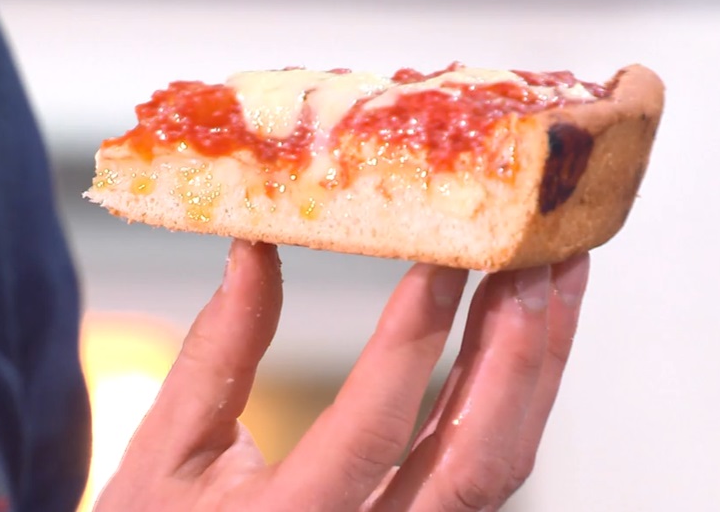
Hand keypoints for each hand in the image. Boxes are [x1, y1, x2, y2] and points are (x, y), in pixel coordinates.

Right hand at [95, 240, 589, 511]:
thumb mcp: (165, 454)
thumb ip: (217, 352)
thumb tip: (254, 250)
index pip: (368, 430)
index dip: (411, 341)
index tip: (442, 260)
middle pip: (471, 460)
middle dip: (515, 350)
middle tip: (537, 257)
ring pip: (498, 466)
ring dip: (535, 366)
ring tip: (555, 278)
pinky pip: (489, 470)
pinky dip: (516, 396)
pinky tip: (522, 336)